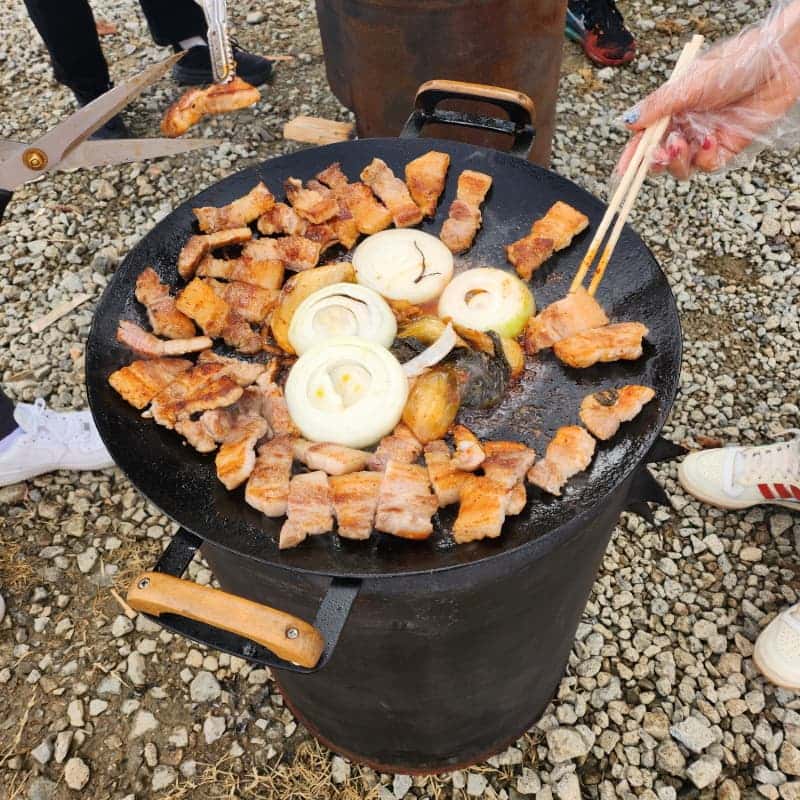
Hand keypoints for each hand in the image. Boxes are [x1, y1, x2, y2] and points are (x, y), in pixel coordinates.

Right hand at [616, 1, 799, 178]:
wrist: (777, 64)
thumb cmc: (735, 64)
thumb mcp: (688, 84)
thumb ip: (657, 106)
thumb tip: (627, 122)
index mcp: (672, 109)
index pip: (646, 138)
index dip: (634, 155)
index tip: (624, 170)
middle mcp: (686, 126)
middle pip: (661, 157)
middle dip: (655, 161)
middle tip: (658, 155)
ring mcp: (705, 138)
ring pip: (681, 167)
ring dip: (677, 161)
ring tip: (681, 145)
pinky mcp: (726, 148)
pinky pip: (707, 165)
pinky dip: (705, 158)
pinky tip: (710, 140)